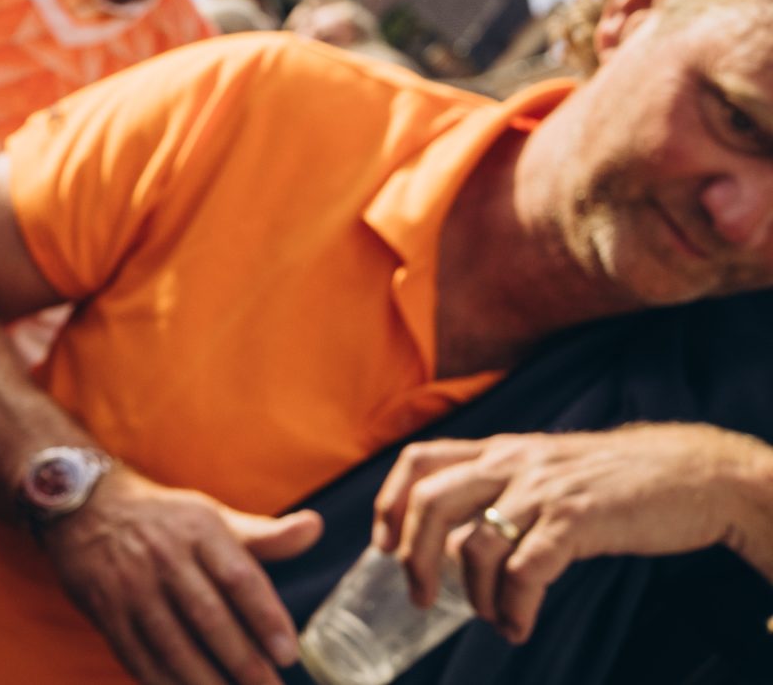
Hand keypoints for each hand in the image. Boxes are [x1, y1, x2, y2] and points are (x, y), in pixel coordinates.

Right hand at [39, 467, 322, 684]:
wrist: (84, 508)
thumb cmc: (165, 521)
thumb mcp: (212, 518)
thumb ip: (264, 535)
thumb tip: (315, 528)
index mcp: (197, 530)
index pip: (239, 577)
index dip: (266, 617)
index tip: (288, 653)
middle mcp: (162, 556)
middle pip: (208, 616)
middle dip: (243, 660)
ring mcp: (130, 585)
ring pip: (173, 643)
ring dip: (207, 680)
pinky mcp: (106, 611)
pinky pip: (139, 656)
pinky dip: (165, 683)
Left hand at [375, 426, 772, 643]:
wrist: (690, 473)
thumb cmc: (615, 479)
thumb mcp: (546, 469)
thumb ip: (503, 490)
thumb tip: (459, 540)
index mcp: (498, 450)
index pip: (419, 460)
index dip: (389, 502)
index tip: (383, 545)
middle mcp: (511, 463)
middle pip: (431, 502)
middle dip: (415, 557)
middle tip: (420, 597)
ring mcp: (543, 490)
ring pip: (476, 544)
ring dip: (476, 595)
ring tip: (493, 619)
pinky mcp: (577, 520)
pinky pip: (526, 570)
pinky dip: (514, 606)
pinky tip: (520, 624)